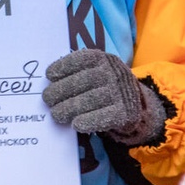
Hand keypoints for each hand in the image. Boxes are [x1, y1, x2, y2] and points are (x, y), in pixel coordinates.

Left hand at [41, 49, 166, 145]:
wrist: (136, 106)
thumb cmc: (106, 88)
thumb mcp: (96, 73)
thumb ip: (78, 74)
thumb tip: (50, 83)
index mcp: (105, 60)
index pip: (82, 59)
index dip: (64, 66)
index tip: (49, 75)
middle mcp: (114, 73)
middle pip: (83, 81)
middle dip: (61, 90)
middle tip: (47, 99)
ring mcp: (121, 93)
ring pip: (90, 100)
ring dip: (69, 108)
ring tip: (56, 114)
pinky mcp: (126, 113)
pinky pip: (104, 117)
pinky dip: (88, 121)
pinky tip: (75, 124)